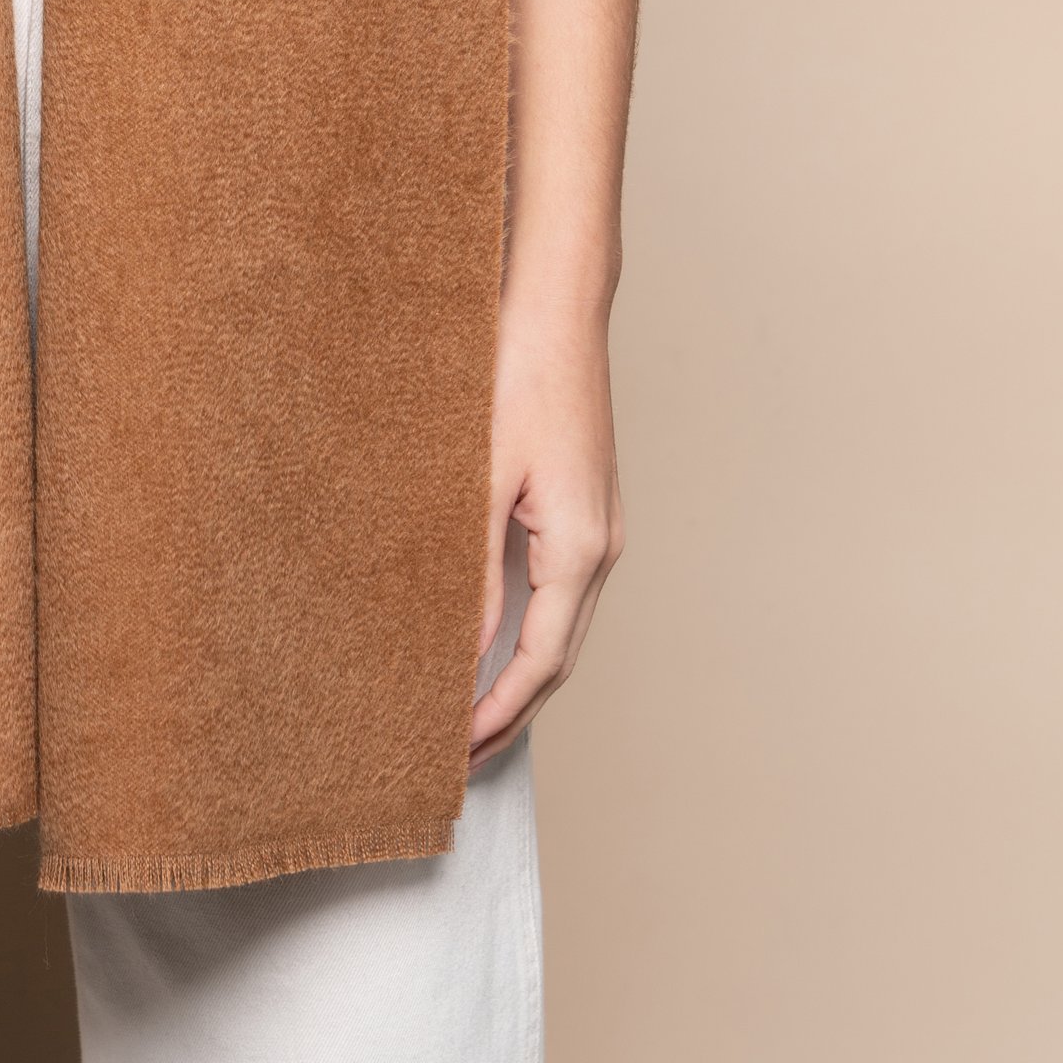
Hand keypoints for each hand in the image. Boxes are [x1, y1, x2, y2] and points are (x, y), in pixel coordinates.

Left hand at [468, 302, 624, 764]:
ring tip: (467, 710)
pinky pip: (560, 591)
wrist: (557, 307)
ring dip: (521, 673)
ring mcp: (601, 529)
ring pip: (563, 626)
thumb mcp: (481, 479)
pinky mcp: (587, 509)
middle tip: (460, 755)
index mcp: (580, 547)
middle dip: (511, 710)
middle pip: (559, 657)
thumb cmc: (519, 374)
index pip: (540, 660)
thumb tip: (460, 650)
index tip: (459, 750)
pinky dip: (528, 629)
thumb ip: (472, 572)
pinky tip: (491, 636)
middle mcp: (603, 547)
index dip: (499, 711)